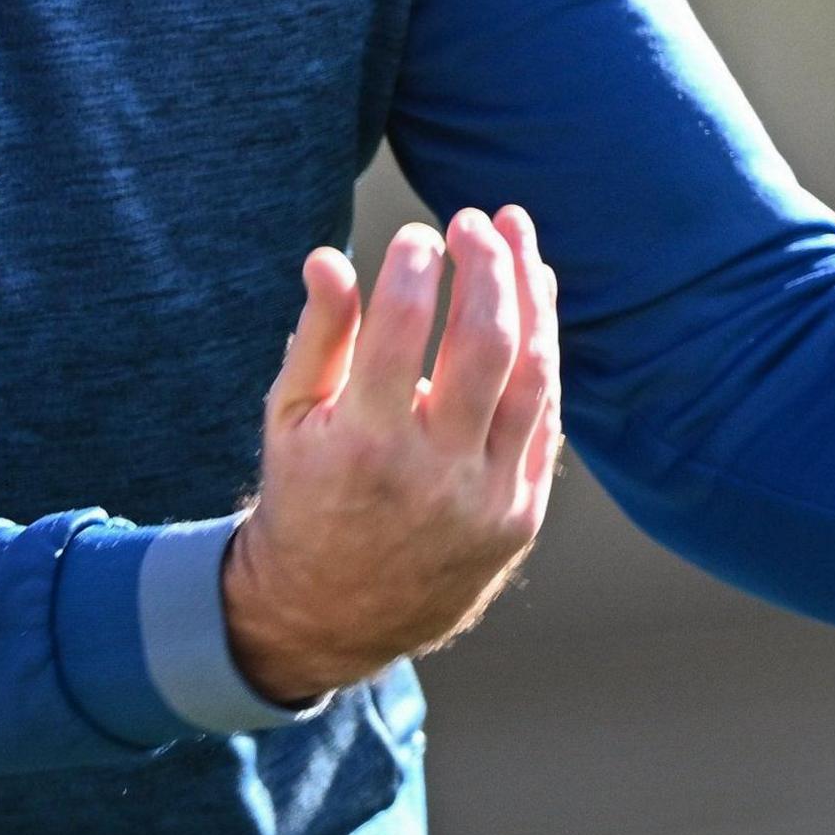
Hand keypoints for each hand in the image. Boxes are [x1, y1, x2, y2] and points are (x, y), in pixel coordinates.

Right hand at [222, 206, 562, 703]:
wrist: (335, 614)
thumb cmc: (306, 496)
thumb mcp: (290, 419)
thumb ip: (318, 336)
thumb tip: (329, 257)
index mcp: (365, 442)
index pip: (404, 326)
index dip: (416, 265)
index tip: (418, 235)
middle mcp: (433, 472)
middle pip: (486, 342)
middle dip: (488, 266)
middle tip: (475, 220)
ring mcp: (486, 498)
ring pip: (534, 375)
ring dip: (534, 297)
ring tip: (519, 243)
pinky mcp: (520, 516)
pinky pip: (545, 419)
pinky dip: (542, 358)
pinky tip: (533, 308)